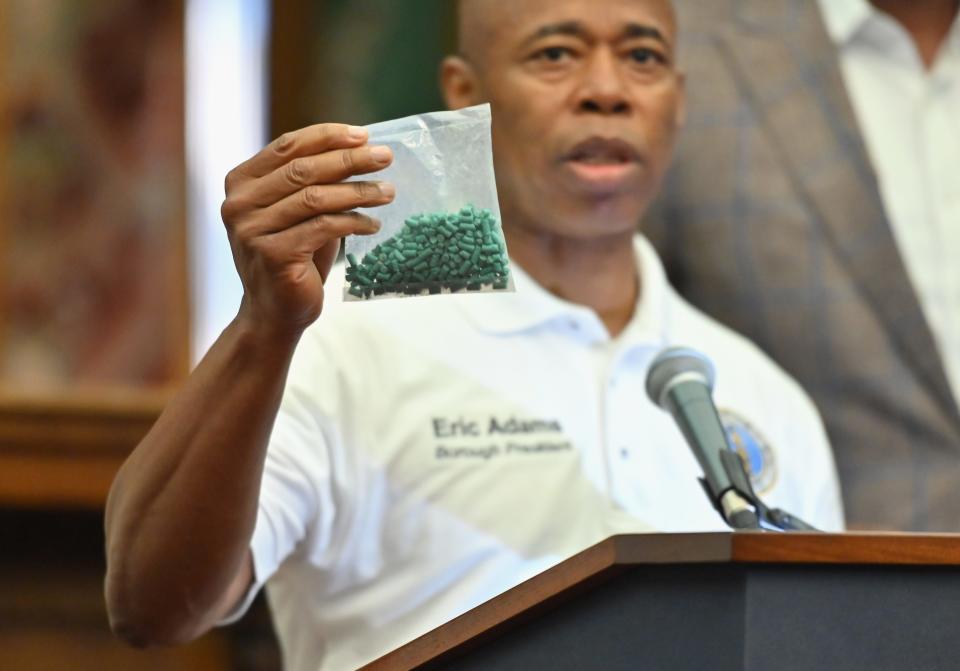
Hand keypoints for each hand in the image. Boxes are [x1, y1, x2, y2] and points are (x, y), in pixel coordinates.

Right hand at [221, 123, 393, 336]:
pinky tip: (373, 224)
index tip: (364, 135)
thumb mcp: (299, 211)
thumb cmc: (293, 256)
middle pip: (303, 169)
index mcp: (241, 182)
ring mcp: (252, 230)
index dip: (327, 137)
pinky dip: (353, 222)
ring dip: (358, 191)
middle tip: (385, 157)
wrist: (275, 311)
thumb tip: (359, 148)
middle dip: (350, 160)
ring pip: (315, 198)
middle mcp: (239, 203)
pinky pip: (322, 227)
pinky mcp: (272, 254)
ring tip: (388, 191)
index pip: (288, 147)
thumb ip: (314, 181)